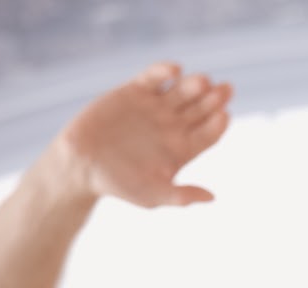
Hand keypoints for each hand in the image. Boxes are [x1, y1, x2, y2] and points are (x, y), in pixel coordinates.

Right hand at [55, 61, 232, 207]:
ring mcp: (156, 107)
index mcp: (184, 148)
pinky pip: (154, 78)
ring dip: (194, 85)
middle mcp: (174, 125)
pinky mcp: (135, 92)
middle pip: (202, 109)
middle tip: (225, 90)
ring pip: (182, 91)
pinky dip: (164, 71)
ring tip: (202, 82)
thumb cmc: (119, 185)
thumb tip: (212, 198)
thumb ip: (181, 196)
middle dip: (214, 99)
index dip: (218, 124)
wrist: (82, 165)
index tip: (224, 115)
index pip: (209, 133)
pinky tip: (175, 70)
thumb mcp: (153, 195)